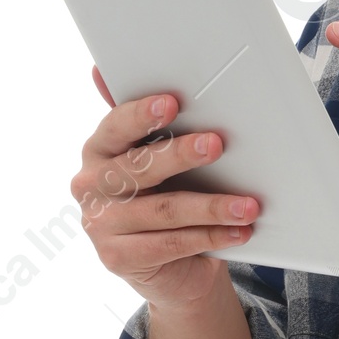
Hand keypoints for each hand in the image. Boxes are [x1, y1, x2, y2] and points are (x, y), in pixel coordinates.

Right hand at [72, 68, 261, 311]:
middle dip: (181, 154)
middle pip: (139, 168)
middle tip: (216, 144)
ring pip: (164, 210)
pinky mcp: (118, 258)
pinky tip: (238, 231)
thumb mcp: (153, 160)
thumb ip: (141, 122)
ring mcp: (100, 225)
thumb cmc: (161, 198)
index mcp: (97, 152)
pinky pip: (172, 244)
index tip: (171, 103)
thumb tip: (101, 70)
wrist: (168, 267)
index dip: (141, 116)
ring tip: (248, 205)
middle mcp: (90, 186)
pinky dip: (211, 237)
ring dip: (212, 206)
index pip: (115, 128)